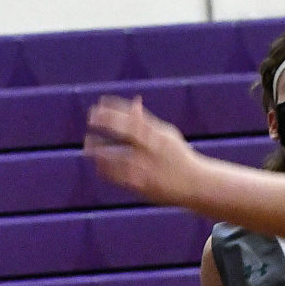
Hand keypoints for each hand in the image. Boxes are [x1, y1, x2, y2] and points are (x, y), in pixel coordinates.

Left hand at [86, 95, 202, 207]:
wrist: (197, 184)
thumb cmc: (178, 156)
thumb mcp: (167, 135)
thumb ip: (148, 120)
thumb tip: (135, 100)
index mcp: (159, 135)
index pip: (134, 118)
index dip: (115, 110)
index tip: (99, 104)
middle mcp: (154, 150)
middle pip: (128, 133)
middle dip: (108, 123)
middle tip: (90, 118)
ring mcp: (148, 168)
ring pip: (120, 157)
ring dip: (101, 150)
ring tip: (87, 145)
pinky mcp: (144, 185)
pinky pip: (120, 177)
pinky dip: (107, 170)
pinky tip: (98, 165)